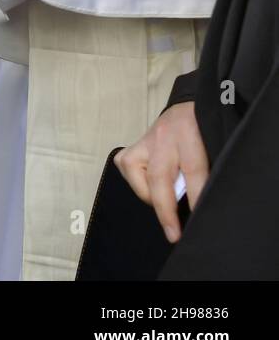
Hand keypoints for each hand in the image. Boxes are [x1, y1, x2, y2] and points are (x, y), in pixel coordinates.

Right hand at [115, 102, 208, 242]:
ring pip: (135, 173)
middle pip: (159, 176)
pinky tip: (147, 184)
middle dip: (165, 210)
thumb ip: (205, 169)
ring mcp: (145, 139)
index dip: (195, 197)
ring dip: (148, 194)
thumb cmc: (206, 130)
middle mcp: (164, 135)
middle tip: (173, 233)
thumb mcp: (213, 145)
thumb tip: (199, 202)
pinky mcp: (132, 144)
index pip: (193, 170)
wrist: (190, 107)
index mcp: (189, 133)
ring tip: (164, 203)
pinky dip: (135, 181)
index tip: (197, 219)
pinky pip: (125, 167)